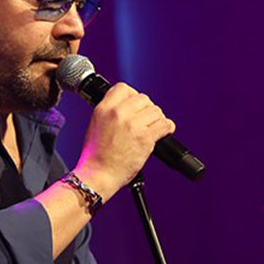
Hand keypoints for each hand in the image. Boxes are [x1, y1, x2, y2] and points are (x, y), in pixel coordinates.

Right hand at [73, 83, 175, 199]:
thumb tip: (129, 106)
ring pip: (155, 111)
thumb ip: (111, 112)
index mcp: (103, 108)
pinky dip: (167, 128)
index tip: (136, 105)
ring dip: (157, 119)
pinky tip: (164, 132)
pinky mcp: (145, 138)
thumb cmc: (96, 155)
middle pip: (143, 98)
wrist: (98, 175)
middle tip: (146, 120)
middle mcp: (118, 113)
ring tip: (153, 128)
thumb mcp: (96, 124)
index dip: (132, 95)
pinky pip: (164, 125)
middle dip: (147, 109)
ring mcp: (132, 125)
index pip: (124, 88)